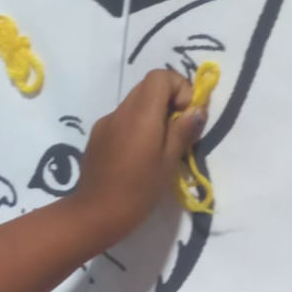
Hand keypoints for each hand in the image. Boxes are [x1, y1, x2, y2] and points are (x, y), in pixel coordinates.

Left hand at [75, 69, 208, 244]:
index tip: (184, 115)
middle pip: (147, 87)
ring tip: (155, 147)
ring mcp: (104, 124)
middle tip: (174, 131)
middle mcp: (120, 111)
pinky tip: (134, 157)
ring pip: (133, 105)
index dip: (179, 88)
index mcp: (141, 113)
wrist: (94, 215)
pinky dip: (133, 128)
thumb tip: (197, 109)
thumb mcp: (168, 162)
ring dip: (150, 116)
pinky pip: (120, 122)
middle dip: (166, 101)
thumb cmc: (137, 191)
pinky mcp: (95, 138)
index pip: (160, 76)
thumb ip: (183, 130)